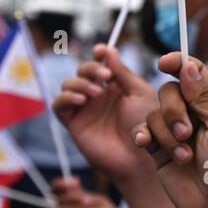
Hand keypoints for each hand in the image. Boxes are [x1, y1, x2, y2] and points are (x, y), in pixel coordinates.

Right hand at [54, 45, 157, 179]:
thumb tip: (108, 50)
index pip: (100, 63)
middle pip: (82, 70)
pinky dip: (66, 98)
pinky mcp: (74, 124)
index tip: (101, 50)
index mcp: (115, 86)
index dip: (98, 54)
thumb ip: (123, 72)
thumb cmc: (148, 127)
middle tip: (104, 75)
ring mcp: (85, 110)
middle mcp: (98, 96)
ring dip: (79, 83)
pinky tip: (81, 101)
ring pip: (68, 85)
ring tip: (96, 92)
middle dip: (90, 68)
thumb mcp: (139, 93)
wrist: (142, 157)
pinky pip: (59, 106)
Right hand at [132, 53, 207, 207]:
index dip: (178, 62)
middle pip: (169, 90)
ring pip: (154, 112)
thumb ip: (204, 96)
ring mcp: (175, 131)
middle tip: (186, 133)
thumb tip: (188, 64)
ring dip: (166, 133)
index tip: (164, 63)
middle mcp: (195, 113)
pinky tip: (145, 146)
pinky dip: (144, 136)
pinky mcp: (158, 149)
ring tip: (185, 156)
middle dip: (174, 109)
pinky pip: (142, 130)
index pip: (194, 71)